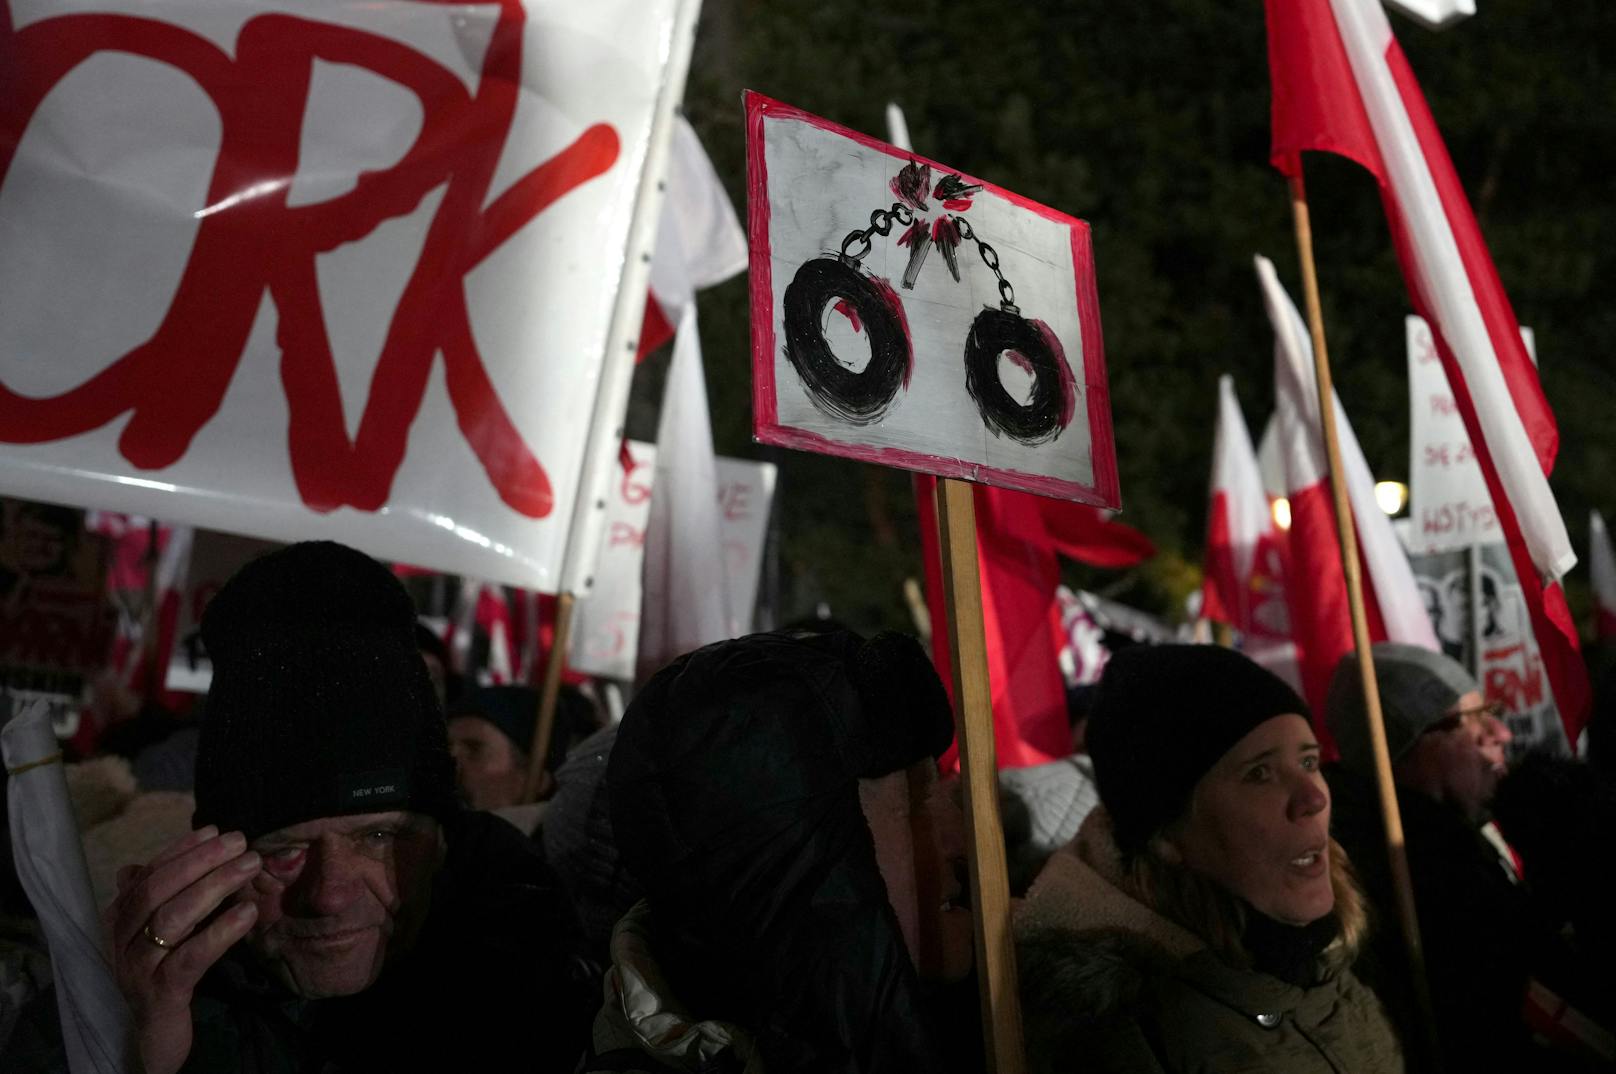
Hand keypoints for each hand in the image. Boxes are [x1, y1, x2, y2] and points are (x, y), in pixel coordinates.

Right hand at [104, 826, 261, 1073]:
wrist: (159, 1033)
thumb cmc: (167, 971)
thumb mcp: (168, 929)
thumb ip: (168, 893)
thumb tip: (170, 851)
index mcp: (120, 919)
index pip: (148, 874)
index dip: (181, 850)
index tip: (215, 829)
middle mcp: (121, 941)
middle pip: (157, 890)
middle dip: (201, 861)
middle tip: (240, 843)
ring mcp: (138, 968)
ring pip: (173, 919)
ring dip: (215, 887)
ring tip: (250, 867)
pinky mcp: (161, 994)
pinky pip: (191, 958)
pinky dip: (220, 932)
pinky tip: (249, 914)